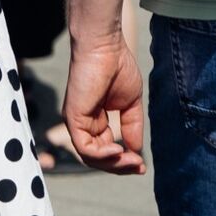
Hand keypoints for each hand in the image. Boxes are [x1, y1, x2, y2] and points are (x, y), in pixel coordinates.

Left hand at [62, 36, 146, 174]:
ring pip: (90, 156)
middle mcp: (83, 124)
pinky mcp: (73, 119)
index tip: (142, 165)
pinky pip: (85, 147)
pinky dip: (102, 154)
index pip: (106, 149)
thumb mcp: (131, 102)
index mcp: (95, 120)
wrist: (105, 47)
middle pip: (98, 157)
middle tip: (139, 168)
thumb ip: (132, 126)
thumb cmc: (118, 67)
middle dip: (119, 166)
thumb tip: (136, 149)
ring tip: (132, 161)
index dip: (124, 160)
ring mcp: (76, 122)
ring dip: (112, 163)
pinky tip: (119, 151)